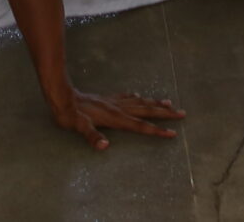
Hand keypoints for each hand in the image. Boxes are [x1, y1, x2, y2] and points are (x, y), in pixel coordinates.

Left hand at [50, 89, 185, 150]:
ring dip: (154, 104)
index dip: (157, 130)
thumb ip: (92, 137)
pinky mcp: (106, 99)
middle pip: (146, 111)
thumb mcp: (78, 127)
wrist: (61, 96)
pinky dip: (136, 97)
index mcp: (115, 117)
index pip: (140, 126)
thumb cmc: (70, 115)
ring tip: (169, 103)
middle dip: (165, 114)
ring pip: (139, 103)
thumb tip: (105, 147)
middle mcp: (118, 108)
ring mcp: (113, 102)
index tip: (173, 133)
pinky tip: (139, 95)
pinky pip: (126, 97)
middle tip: (182, 114)